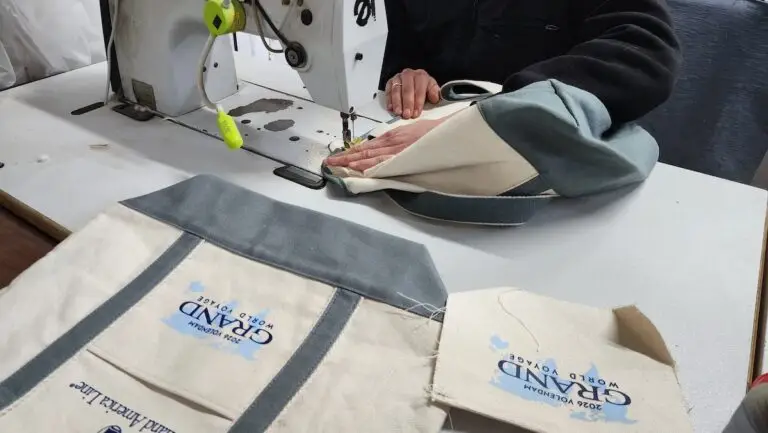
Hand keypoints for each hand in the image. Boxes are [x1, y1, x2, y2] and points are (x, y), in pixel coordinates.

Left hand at [326, 118, 445, 171]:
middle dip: (345, 157)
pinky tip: (358, 168)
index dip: (351, 152)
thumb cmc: (432, 133)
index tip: (338, 157)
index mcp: (392, 136)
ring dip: (351, 162)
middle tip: (329, 163)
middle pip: (363, 151)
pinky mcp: (404, 155)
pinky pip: (383, 161)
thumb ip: (397, 142)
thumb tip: (384, 151)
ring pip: (369, 156)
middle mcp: (391, 141)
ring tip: (337, 166)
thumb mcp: (410, 133)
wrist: (448, 131)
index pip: (367, 146)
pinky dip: (369, 165)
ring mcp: (396, 149)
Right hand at [385, 68, 440, 119]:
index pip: (419, 89)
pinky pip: (388, 91)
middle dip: (407, 103)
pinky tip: (390, 108)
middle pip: (407, 89)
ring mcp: (398, 77)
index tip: (416, 113)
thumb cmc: (423, 88)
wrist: (413, 81)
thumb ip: (434, 93)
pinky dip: (389, 100)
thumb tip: (434, 98)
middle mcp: (408, 74)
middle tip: (407, 115)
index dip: (418, 102)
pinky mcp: (390, 82)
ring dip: (397, 103)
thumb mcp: (431, 89)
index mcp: (421, 76)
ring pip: (396, 90)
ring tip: (398, 113)